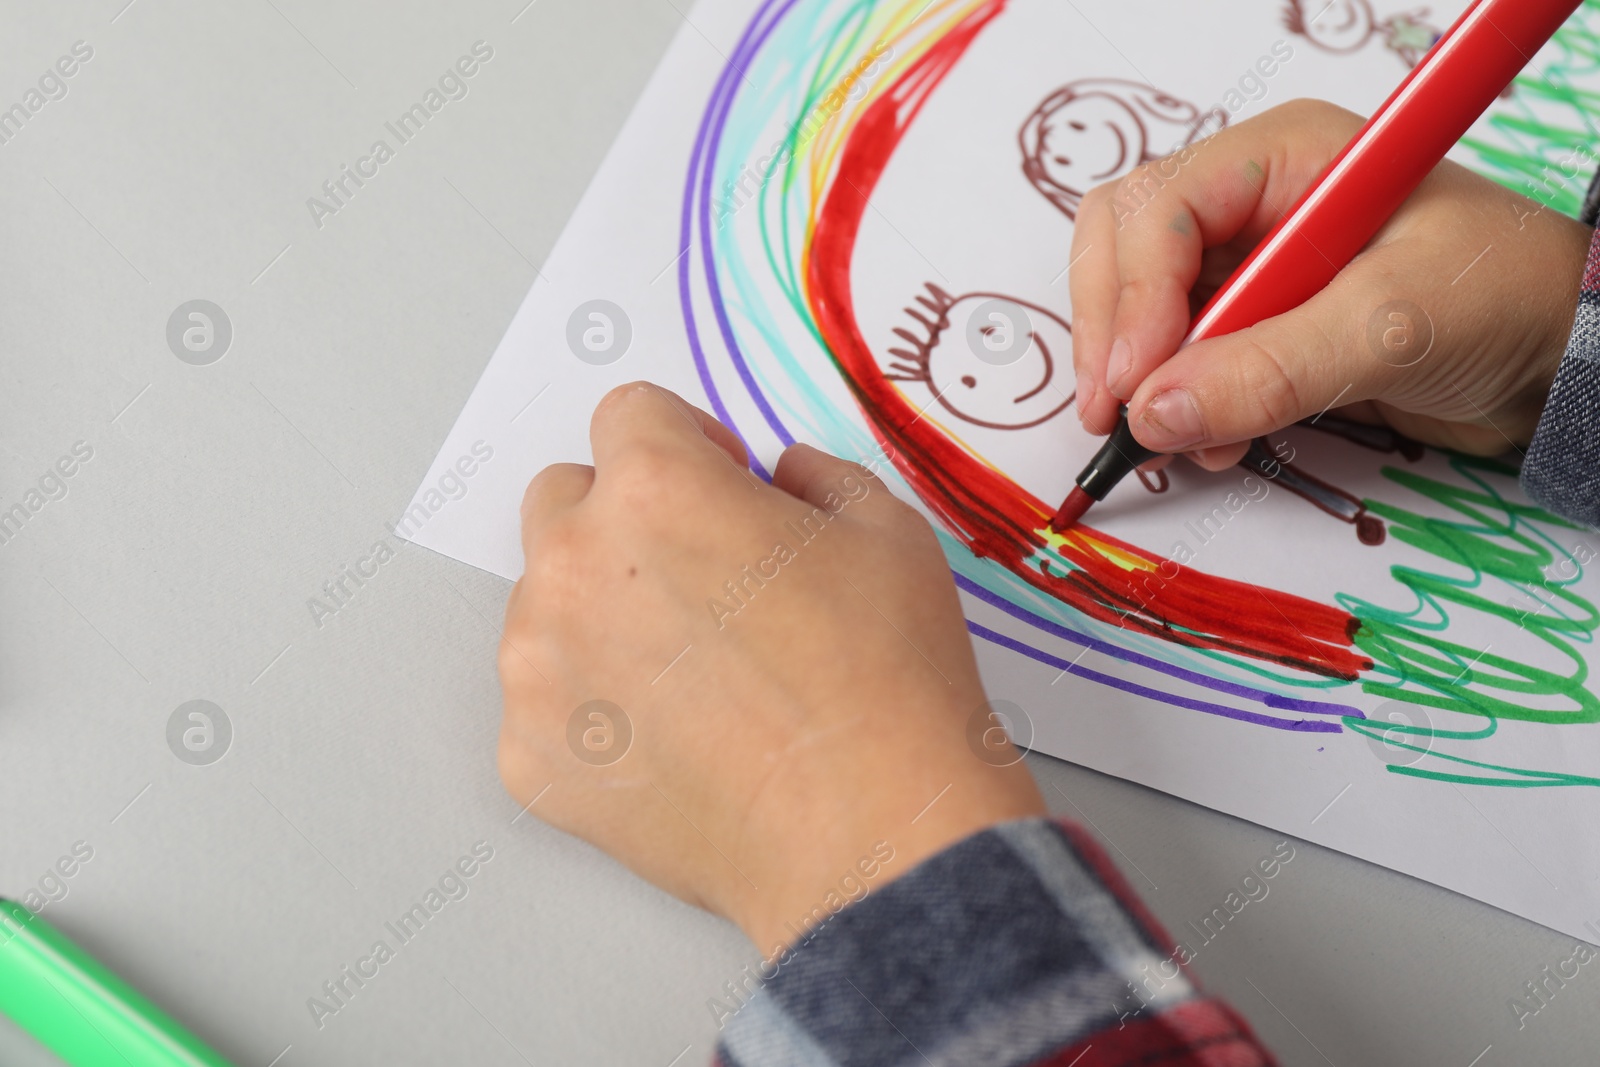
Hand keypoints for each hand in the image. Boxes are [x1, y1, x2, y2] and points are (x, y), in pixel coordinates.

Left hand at [497, 383, 1043, 953]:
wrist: (873, 831)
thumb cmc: (884, 685)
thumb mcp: (886, 531)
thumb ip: (815, 475)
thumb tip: (782, 477)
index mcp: (655, 490)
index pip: (629, 414)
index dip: (688, 441)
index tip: (717, 482)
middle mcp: (574, 567)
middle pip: (565, 498)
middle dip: (627, 517)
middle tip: (704, 578)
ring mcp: (539, 667)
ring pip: (547, 601)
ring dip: (605, 613)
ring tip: (696, 673)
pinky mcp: (531, 756)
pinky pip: (546, 698)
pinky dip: (595, 707)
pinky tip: (674, 735)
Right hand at [1069, 98, 1592, 469]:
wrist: (1559, 357)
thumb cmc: (1503, 300)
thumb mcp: (1392, 327)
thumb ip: (1271, 370)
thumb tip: (1151, 415)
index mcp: (1285, 158)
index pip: (1161, 209)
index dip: (1133, 295)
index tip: (1133, 384)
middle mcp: (1253, 203)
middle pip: (1124, 246)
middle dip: (1113, 331)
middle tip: (1119, 413)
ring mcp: (1249, 267)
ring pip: (1139, 309)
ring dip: (1143, 378)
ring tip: (1178, 442)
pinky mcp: (1255, 328)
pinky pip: (1176, 360)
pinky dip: (1176, 405)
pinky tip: (1209, 443)